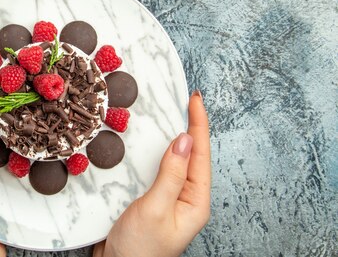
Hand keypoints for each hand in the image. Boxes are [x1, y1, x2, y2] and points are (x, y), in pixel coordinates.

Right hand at [93, 90, 210, 256]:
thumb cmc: (139, 250)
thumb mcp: (155, 209)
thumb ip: (170, 175)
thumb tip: (184, 141)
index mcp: (194, 201)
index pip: (200, 154)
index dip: (198, 124)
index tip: (195, 99)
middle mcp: (185, 198)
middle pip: (191, 155)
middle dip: (189, 125)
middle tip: (184, 100)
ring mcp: (169, 199)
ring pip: (173, 160)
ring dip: (171, 137)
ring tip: (170, 114)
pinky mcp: (151, 200)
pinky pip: (157, 169)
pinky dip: (154, 151)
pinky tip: (148, 143)